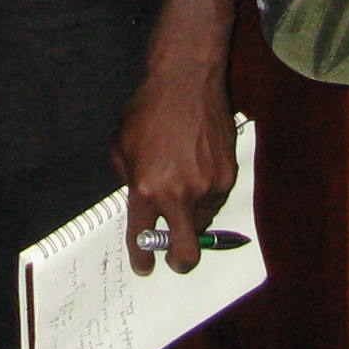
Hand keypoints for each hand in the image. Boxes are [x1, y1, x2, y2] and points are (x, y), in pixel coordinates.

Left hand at [116, 60, 234, 275]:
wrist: (186, 82)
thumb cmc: (148, 110)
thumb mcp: (120, 147)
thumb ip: (128, 180)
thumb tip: (139, 202)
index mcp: (148, 189)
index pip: (143, 237)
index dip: (142, 258)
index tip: (145, 266)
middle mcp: (180, 195)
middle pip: (186, 251)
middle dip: (178, 260)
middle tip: (172, 255)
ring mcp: (208, 187)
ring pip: (203, 224)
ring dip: (192, 219)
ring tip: (183, 191)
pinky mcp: (228, 175)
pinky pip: (216, 199)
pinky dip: (205, 196)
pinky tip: (196, 172)